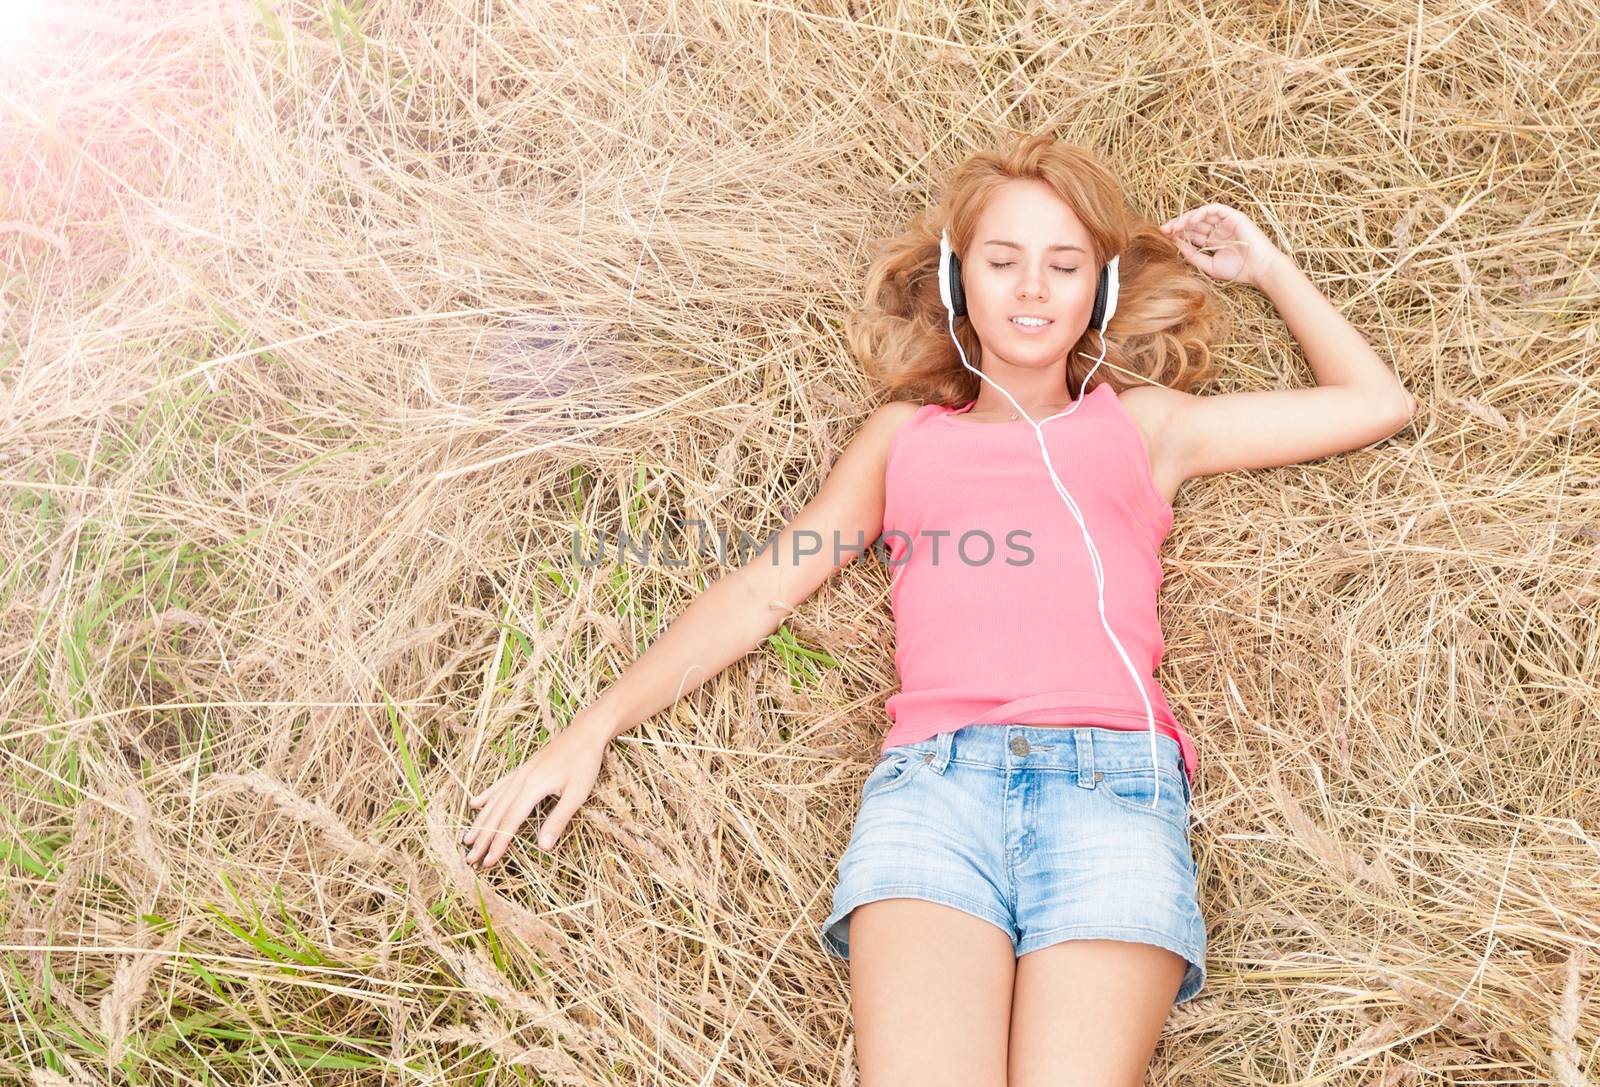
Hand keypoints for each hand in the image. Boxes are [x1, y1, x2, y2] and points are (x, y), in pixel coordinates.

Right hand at [462, 717, 610, 868]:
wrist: (586, 732)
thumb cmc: (584, 763)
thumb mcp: (577, 794)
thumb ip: (558, 820)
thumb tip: (543, 847)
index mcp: (532, 788)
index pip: (510, 822)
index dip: (498, 844)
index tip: (487, 862)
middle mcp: (520, 781)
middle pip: (497, 814)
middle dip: (483, 838)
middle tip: (470, 859)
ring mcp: (520, 773)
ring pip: (494, 801)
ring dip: (480, 822)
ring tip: (467, 839)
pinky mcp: (524, 768)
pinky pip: (499, 785)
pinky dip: (486, 796)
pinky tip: (476, 804)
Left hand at [1159, 203, 1284, 288]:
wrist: (1259, 269)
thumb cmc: (1238, 270)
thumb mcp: (1208, 265)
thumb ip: (1192, 255)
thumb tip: (1175, 245)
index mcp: (1213, 241)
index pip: (1191, 233)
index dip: (1177, 234)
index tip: (1163, 237)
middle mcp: (1218, 230)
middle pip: (1193, 223)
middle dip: (1178, 225)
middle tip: (1164, 229)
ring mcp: (1225, 222)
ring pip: (1201, 214)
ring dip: (1187, 218)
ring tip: (1175, 226)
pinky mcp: (1233, 216)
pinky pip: (1214, 209)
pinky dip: (1202, 212)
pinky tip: (1192, 220)